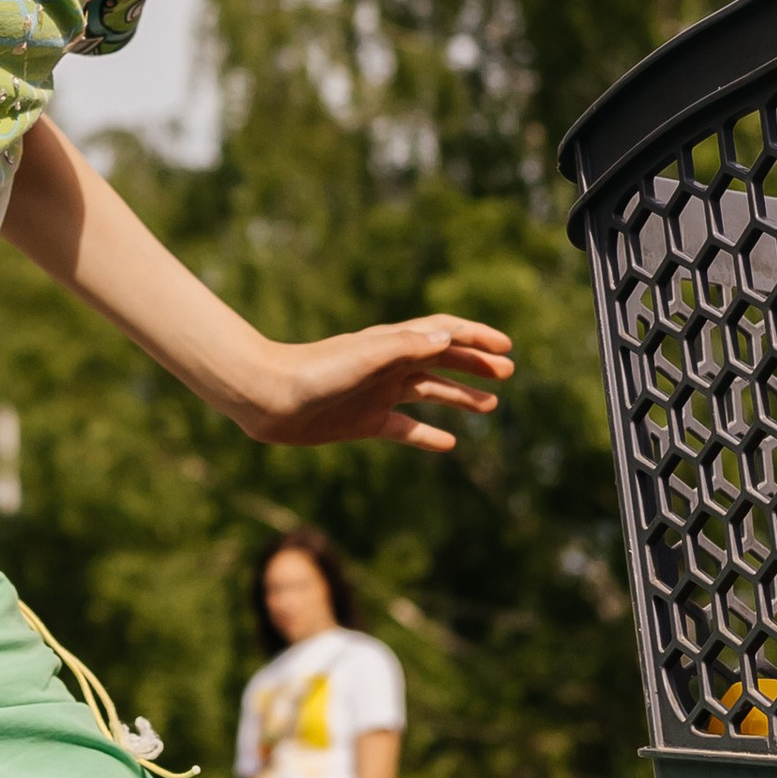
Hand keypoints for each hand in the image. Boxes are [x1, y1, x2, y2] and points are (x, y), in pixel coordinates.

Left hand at [236, 312, 511, 453]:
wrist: (269, 398)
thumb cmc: (314, 372)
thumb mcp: (365, 356)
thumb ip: (406, 346)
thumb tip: (447, 337)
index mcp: (393, 343)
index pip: (444, 333)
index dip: (476, 337)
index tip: (506, 347)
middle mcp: (389, 366)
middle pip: (443, 360)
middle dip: (475, 365)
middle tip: (507, 373)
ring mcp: (379, 394)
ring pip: (430, 392)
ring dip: (460, 396)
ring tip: (491, 406)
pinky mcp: (366, 422)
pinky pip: (406, 428)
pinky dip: (429, 434)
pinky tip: (450, 443)